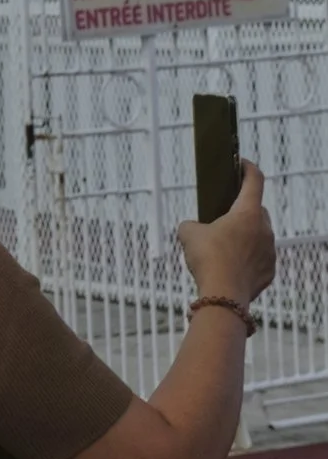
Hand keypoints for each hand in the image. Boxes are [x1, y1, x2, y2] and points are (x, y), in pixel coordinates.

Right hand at [178, 160, 274, 304]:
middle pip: (257, 210)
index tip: (241, 163)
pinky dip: (248, 256)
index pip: (254, 182)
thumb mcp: (188, 233)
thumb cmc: (208, 258)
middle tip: (223, 217)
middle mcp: (264, 229)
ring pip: (259, 235)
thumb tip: (192, 228)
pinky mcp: (270, 270)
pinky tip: (230, 265)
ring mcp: (270, 251)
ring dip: (245, 235)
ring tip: (223, 246)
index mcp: (246, 213)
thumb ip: (191, 224)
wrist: (224, 295)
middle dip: (242, 210)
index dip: (248, 168)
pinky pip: (260, 257)